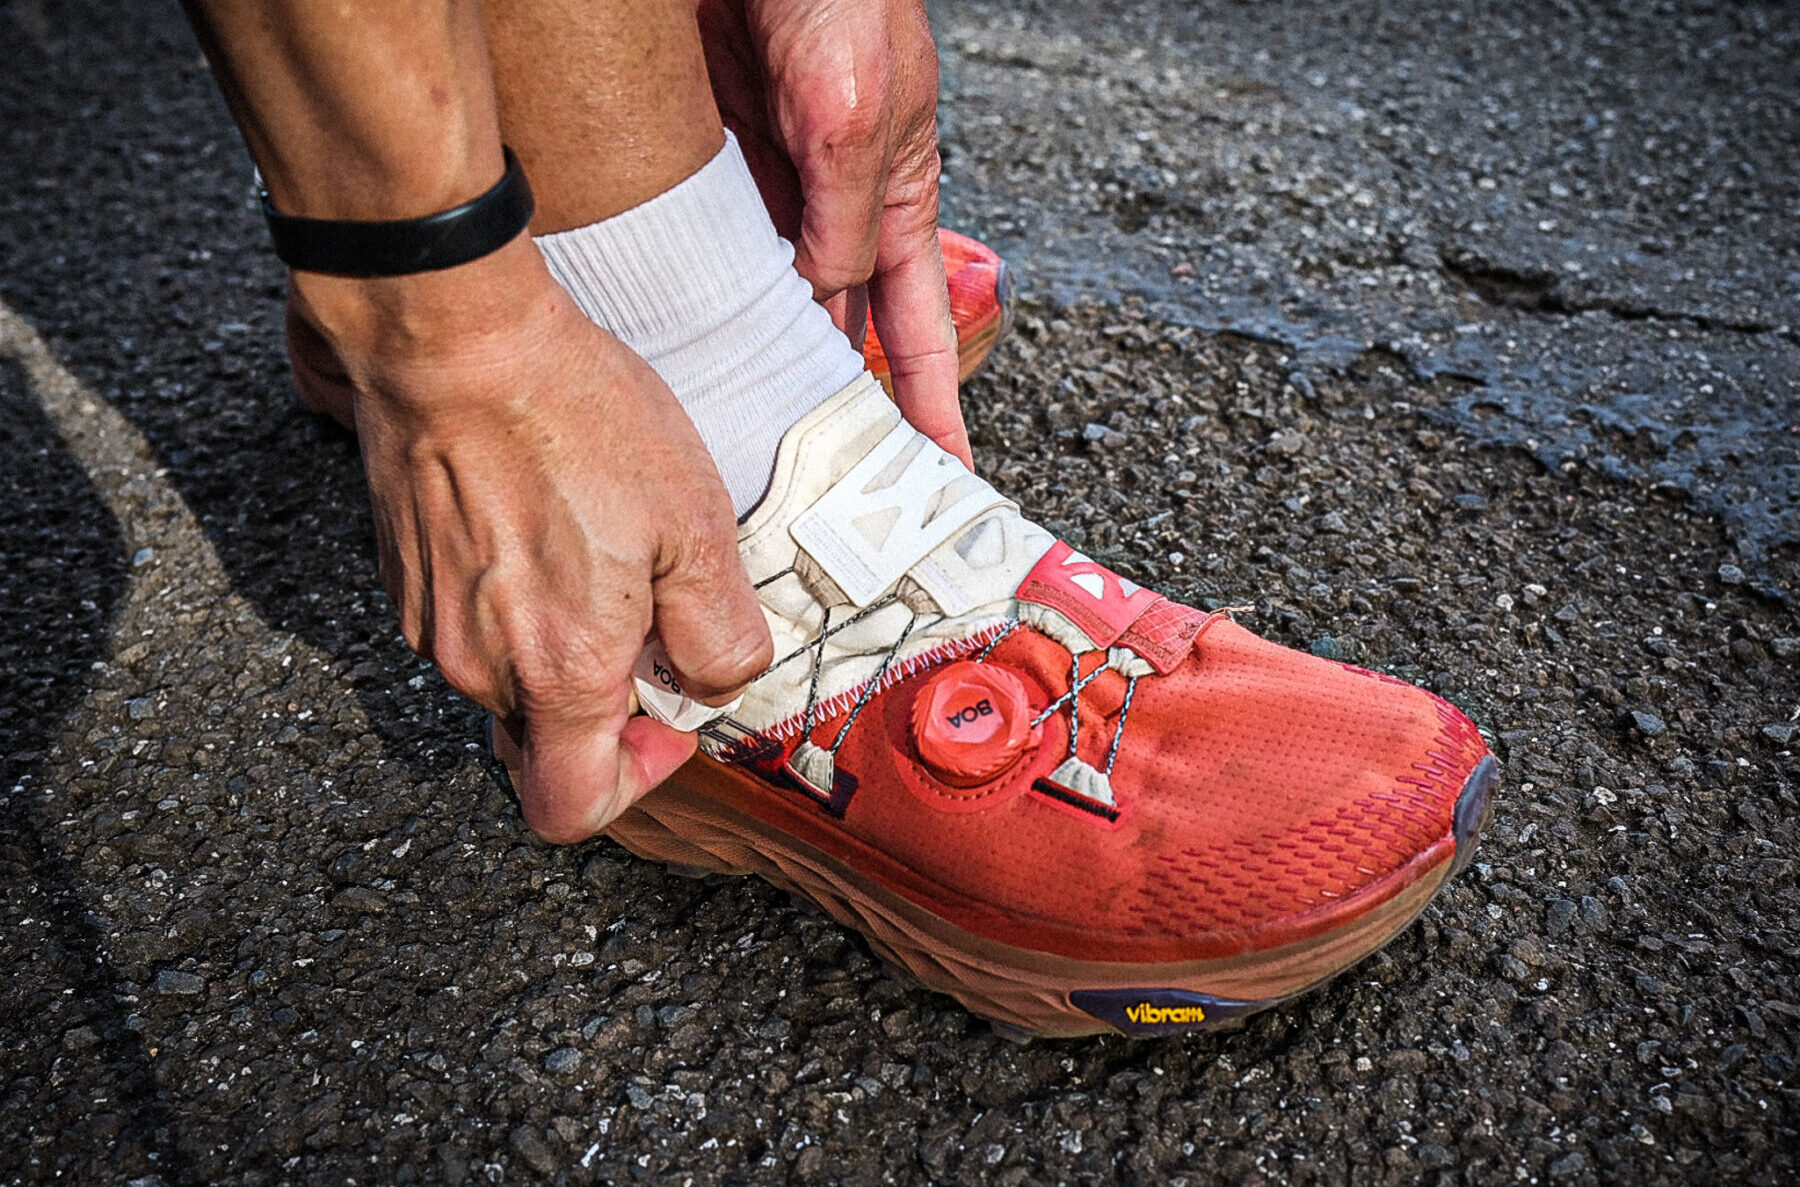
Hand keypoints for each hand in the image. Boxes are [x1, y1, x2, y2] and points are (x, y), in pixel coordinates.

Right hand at [291, 236, 772, 841]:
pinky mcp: (405, 579)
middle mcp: (481, 667)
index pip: (570, 809)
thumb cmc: (576, 422)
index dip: (633, 783)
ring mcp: (430, 625)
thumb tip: (713, 685)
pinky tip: (546, 523)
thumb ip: (718, 635)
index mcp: (558, 672)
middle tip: (648, 616)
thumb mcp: (693, 527)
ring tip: (599, 552)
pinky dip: (516, 605)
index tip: (669, 719)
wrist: (455, 341)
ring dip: (563, 647)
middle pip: (546, 741)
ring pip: (511, 679)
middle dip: (607, 702)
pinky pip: (473, 626)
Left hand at [699, 0, 971, 465]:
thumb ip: (843, 213)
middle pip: (842, 332)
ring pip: (770, 304)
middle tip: (823, 485)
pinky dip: (703, 306)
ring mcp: (776, 192)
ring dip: (761, 365)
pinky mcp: (717, 171)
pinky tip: (686, 352)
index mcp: (897, 197)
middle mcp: (838, 206)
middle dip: (838, 405)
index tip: (943, 474)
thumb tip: (823, 301)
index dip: (934, 404)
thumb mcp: (856, 111)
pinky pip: (713, 256)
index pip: (921, 328)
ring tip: (748, 440)